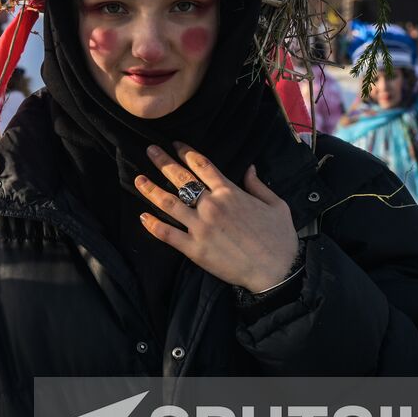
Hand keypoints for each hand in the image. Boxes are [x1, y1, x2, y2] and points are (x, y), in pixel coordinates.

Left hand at [135, 143, 298, 292]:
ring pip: (169, 202)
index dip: (185, 152)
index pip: (202, 165)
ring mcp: (200, 227)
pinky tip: (142, 216)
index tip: (174, 145)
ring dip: (151, 189)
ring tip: (138, 179)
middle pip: (181, 178)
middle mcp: (211, 205)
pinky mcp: (194, 249)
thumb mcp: (276, 205)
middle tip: (150, 150)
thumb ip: (259, 185)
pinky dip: (153, 224)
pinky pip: (167, 233)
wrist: (276, 271)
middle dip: (163, 162)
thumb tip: (249, 168)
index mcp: (230, 192)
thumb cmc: (279, 238)